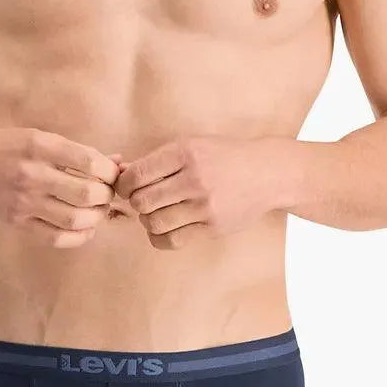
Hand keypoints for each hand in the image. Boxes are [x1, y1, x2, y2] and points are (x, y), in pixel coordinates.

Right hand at [0, 124, 118, 247]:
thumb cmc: (4, 146)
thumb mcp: (39, 138)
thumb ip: (77, 152)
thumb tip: (118, 162)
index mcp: (39, 145)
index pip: (90, 161)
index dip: (110, 172)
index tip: (112, 175)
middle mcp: (31, 173)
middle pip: (87, 193)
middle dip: (107, 196)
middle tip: (107, 194)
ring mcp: (22, 201)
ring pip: (75, 218)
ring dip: (96, 217)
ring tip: (97, 210)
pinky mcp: (16, 222)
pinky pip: (56, 238)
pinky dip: (79, 236)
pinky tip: (85, 228)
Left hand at [115, 136, 280, 249]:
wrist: (267, 173)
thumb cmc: (224, 157)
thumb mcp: (192, 146)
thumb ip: (157, 160)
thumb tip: (118, 171)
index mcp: (185, 153)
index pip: (137, 175)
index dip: (124, 184)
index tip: (128, 187)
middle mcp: (194, 179)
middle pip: (142, 201)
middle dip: (135, 203)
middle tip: (144, 200)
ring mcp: (205, 205)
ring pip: (154, 223)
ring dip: (147, 221)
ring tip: (156, 213)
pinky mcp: (212, 227)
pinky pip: (172, 240)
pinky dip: (159, 238)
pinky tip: (164, 229)